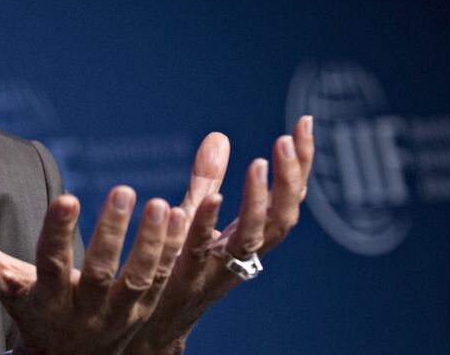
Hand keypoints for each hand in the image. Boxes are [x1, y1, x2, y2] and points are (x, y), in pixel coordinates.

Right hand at [0, 116, 313, 354]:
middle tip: (128, 192)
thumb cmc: (40, 313)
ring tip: (168, 201)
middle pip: (104, 273)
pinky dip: (186, 249)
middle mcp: (90, 306)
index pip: (51, 262)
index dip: (60, 233)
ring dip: (158, 242)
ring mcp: (124, 310)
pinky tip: (198, 211)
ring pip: (145, 278)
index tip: (67, 197)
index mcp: (51, 295)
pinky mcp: (150, 307)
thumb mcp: (8, 286)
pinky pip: (172, 278)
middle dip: (116, 234)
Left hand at [126, 115, 313, 354]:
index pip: (288, 198)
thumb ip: (207, 178)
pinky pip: (202, 251)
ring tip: (258, 163)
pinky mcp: (183, 278)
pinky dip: (209, 224)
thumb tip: (219, 136)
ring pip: (252, 238)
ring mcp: (216, 269)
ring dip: (258, 201)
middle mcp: (241, 255)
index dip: (301, 164)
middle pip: (283, 219)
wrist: (145, 326)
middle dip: (290, 179)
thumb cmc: (172, 267)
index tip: (304, 122)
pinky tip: (212, 198)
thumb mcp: (193, 216)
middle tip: (284, 140)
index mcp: (248, 237)